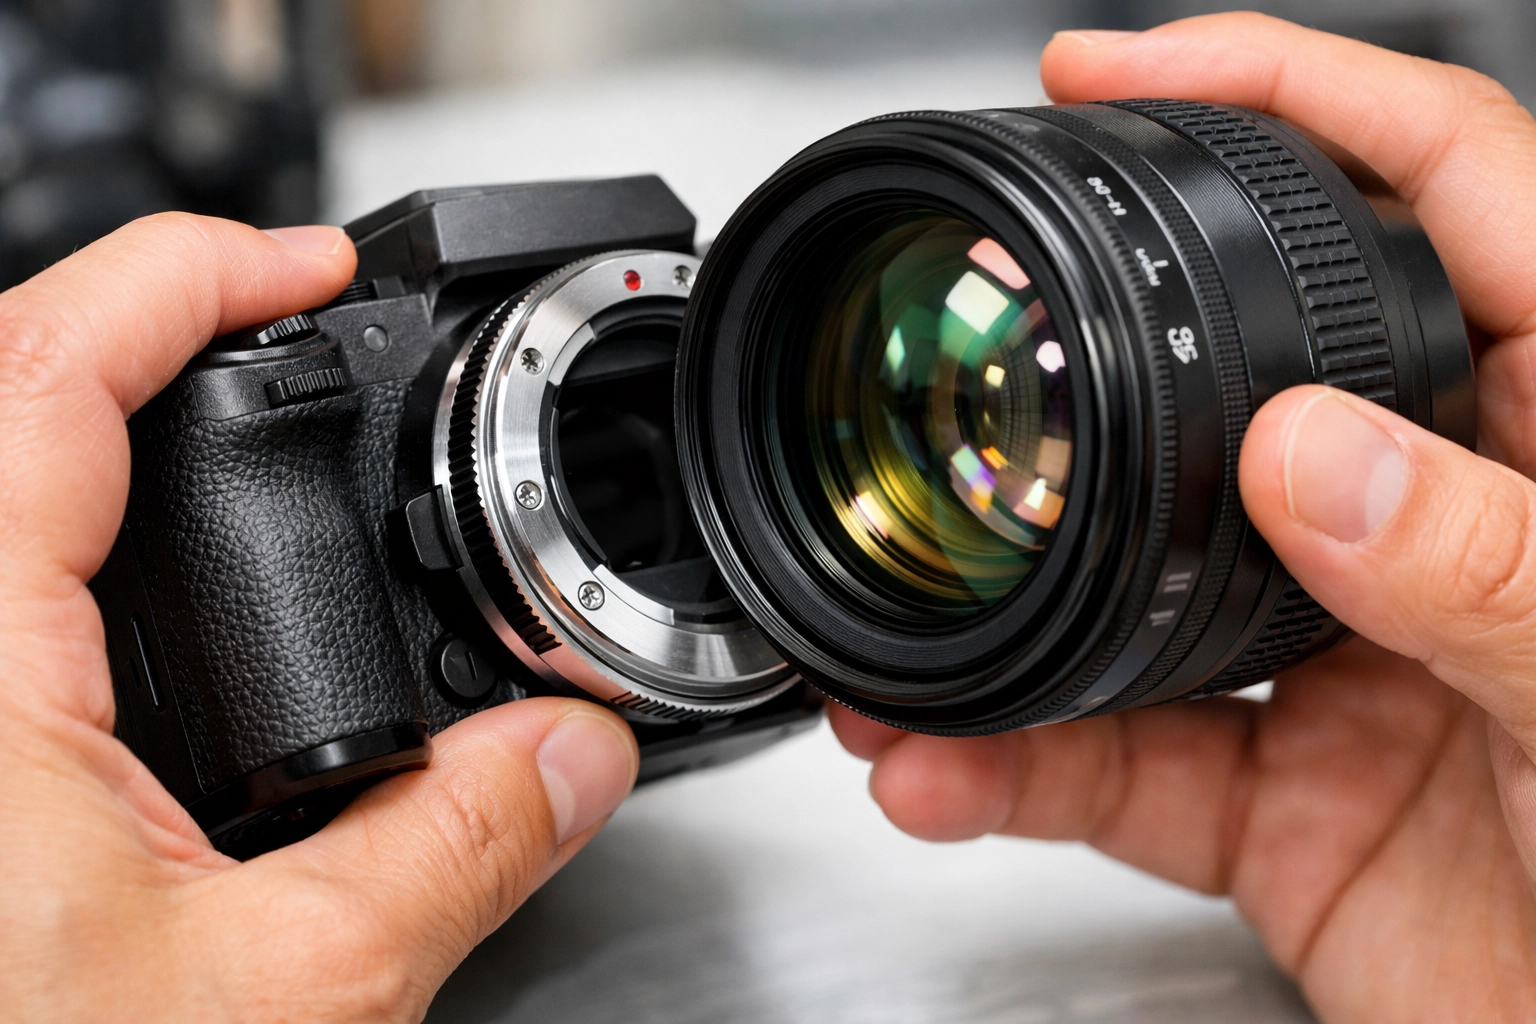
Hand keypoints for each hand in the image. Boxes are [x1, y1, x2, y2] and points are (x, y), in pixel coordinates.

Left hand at [0, 217, 637, 1021]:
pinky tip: (146, 581)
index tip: (317, 265)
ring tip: (242, 416)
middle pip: (2, 391)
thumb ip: (450, 855)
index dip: (196, 272)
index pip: (46, 364)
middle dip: (156, 328)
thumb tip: (569, 757)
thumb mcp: (274, 1005)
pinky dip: (72, 532)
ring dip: (107, 427)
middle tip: (296, 329)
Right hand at [829, 14, 1535, 1021]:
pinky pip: (1120, 761)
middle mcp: (1440, 530)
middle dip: (1093, 352)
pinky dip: (1018, 765)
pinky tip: (944, 767)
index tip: (1118, 73)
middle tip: (972, 328)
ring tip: (905, 619)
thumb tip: (1311, 456)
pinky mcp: (1278, 796)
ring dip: (1008, 607)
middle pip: (1238, 379)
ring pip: (1141, 586)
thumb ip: (1492, 569)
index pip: (1440, 194)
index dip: (1283, 95)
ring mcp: (1344, 662)